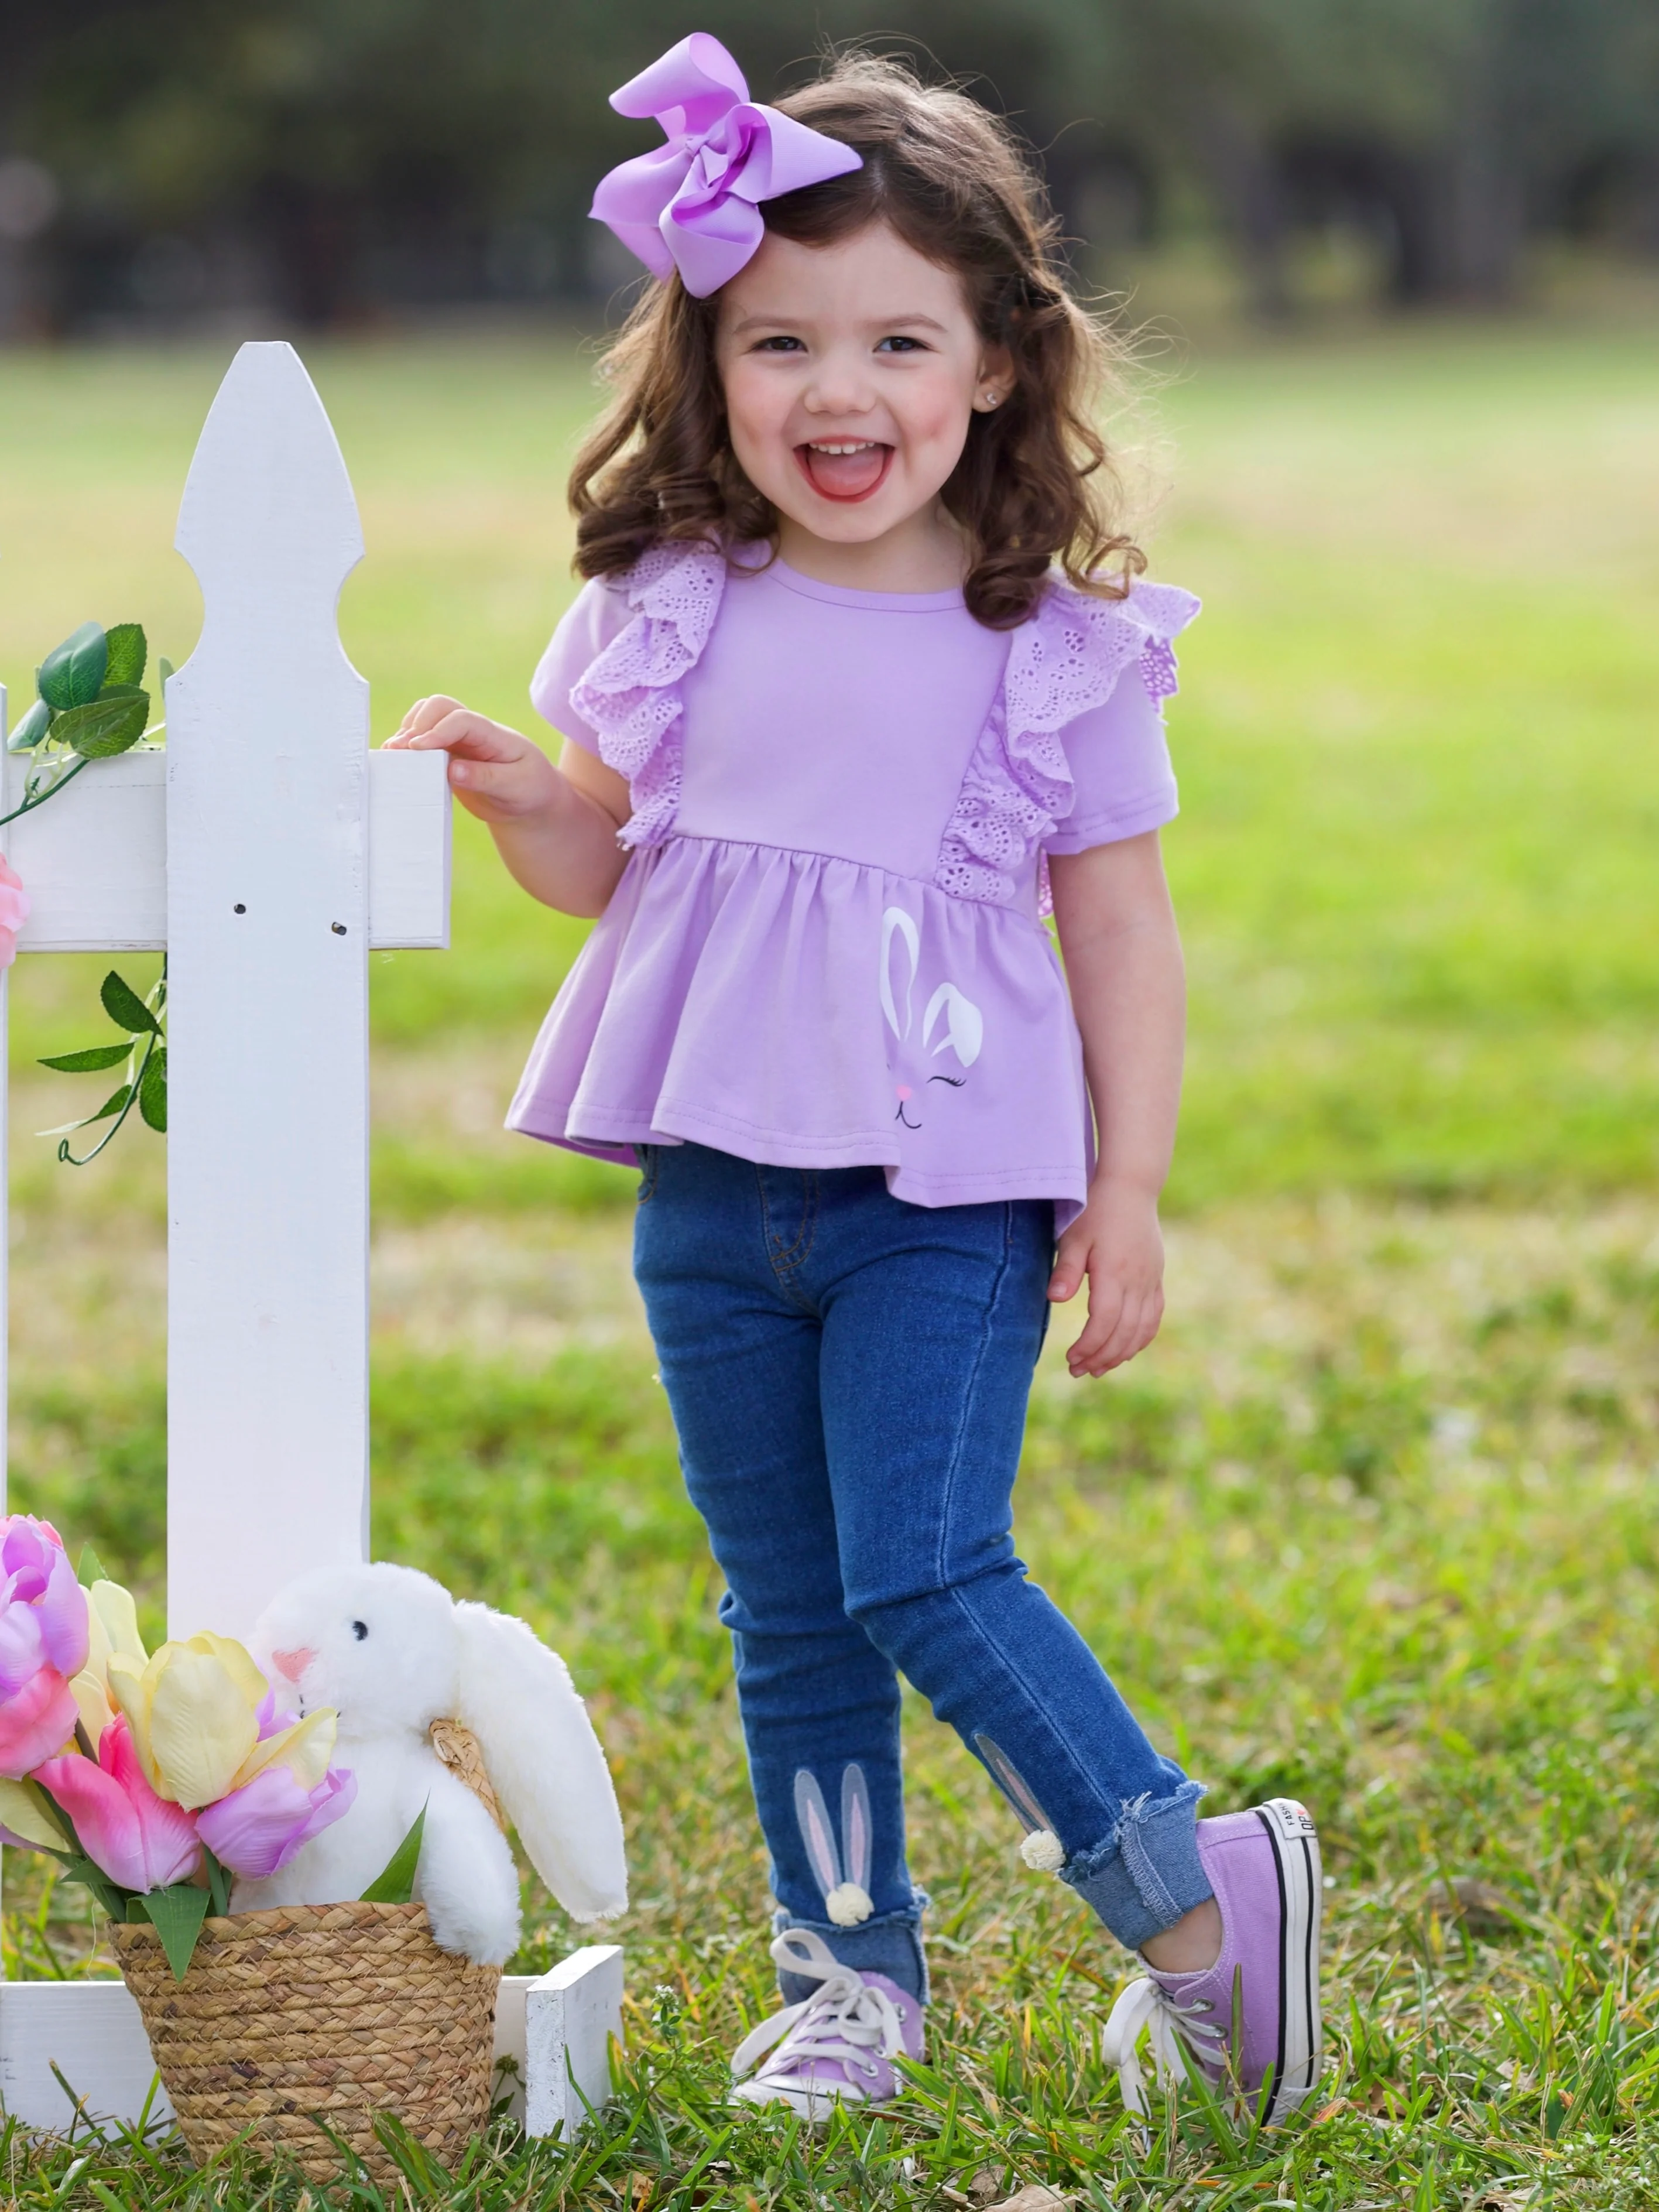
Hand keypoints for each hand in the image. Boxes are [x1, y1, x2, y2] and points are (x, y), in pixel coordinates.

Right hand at [384, 696, 559, 823]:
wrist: (530, 801)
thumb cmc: (529, 790)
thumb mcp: (516, 787)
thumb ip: (486, 778)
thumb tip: (452, 770)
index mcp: (494, 735)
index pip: (462, 720)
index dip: (437, 730)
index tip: (417, 748)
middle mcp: (473, 731)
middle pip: (439, 707)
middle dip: (417, 724)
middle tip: (399, 750)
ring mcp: (458, 740)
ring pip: (426, 718)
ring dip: (407, 731)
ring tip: (393, 754)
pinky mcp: (446, 753)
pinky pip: (422, 740)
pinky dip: (407, 745)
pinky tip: (397, 760)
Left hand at [1047, 1178, 1165, 1378]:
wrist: (1131, 1189)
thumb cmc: (1095, 1212)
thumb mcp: (1073, 1237)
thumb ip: (1066, 1270)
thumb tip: (1055, 1300)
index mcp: (1115, 1272)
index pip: (1104, 1322)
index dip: (1088, 1346)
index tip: (1070, 1359)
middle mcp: (1138, 1281)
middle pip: (1124, 1333)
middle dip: (1101, 1358)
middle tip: (1078, 1371)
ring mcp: (1151, 1281)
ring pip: (1142, 1330)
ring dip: (1121, 1354)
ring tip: (1098, 1368)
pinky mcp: (1157, 1279)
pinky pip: (1154, 1318)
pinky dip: (1141, 1339)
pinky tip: (1125, 1350)